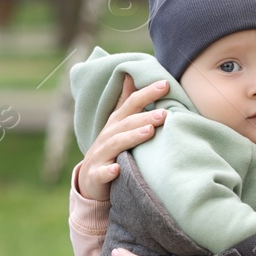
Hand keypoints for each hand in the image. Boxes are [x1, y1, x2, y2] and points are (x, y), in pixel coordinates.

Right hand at [75, 75, 169, 201]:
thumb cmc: (110, 148)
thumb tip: (131, 75)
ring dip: (132, 137)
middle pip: (126, 123)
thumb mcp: (117, 124)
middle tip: (164, 113)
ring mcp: (100, 155)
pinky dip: (108, 171)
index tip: (166, 84)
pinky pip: (102, 173)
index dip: (147, 94)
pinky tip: (117, 169)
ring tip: (149, 132)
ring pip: (116, 144)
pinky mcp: (97, 175)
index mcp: (116, 123)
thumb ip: (126, 102)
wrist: (89, 180)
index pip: (131, 104)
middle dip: (144, 117)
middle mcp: (107, 136)